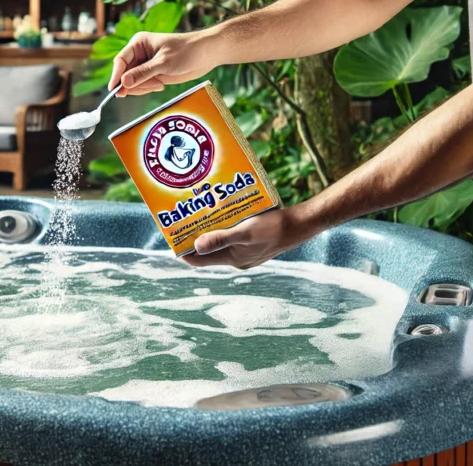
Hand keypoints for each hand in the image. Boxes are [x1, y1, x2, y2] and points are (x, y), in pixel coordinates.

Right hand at [108, 31, 221, 96]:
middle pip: (125, 74)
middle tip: (151, 86)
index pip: (120, 61)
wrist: (206, 55)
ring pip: (133, 82)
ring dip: (143, 87)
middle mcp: (139, 54)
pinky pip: (142, 86)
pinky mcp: (153, 74)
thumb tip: (123, 83)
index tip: (114, 90)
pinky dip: (148, 89)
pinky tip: (161, 85)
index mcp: (138, 43)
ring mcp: (145, 65)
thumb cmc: (186, 52)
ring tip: (160, 84)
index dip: (116, 76)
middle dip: (133, 84)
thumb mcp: (163, 63)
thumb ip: (142, 74)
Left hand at [181, 207, 321, 269]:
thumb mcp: (246, 232)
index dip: (183, 250)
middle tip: (181, 219)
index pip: (199, 260)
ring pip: (219, 241)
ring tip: (196, 213)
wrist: (302, 224)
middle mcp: (237, 258)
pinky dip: (222, 226)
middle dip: (194, 236)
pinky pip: (231, 235)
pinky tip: (219, 212)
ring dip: (208, 229)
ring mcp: (245, 250)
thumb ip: (221, 239)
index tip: (170, 236)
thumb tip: (196, 246)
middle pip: (208, 250)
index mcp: (233, 259)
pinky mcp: (253, 241)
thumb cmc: (275, 228)